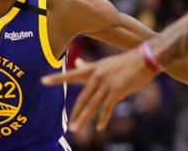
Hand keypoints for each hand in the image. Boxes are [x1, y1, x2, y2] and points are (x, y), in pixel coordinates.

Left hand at [41, 50, 156, 132]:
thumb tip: (76, 63)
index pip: (71, 75)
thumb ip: (88, 66)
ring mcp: (107, 84)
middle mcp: (96, 77)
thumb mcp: (103, 63)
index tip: (43, 81)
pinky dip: (103, 119)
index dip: (57, 79)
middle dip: (75, 112)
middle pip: (82, 98)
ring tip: (76, 129)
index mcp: (92, 69)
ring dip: (84, 119)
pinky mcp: (118, 91)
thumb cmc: (122, 62)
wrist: (144, 59)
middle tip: (69, 125)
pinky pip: (107, 108)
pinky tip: (99, 127)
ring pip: (93, 105)